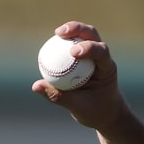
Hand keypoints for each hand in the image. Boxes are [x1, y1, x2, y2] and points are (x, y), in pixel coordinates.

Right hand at [31, 21, 143, 143]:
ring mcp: (94, 55)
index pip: (102, 53)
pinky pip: (72, 45)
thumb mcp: (78, 107)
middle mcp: (103, 58)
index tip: (73, 52)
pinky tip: (51, 45)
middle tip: (61, 32)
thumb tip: (36, 86)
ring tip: (57, 33)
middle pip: (93, 35)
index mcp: (107, 69)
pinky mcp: (84, 57)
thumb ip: (58, 96)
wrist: (106, 113)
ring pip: (84, 35)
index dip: (89, 48)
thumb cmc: (96, 111)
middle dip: (78, 29)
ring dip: (71, 30)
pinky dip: (63, 42)